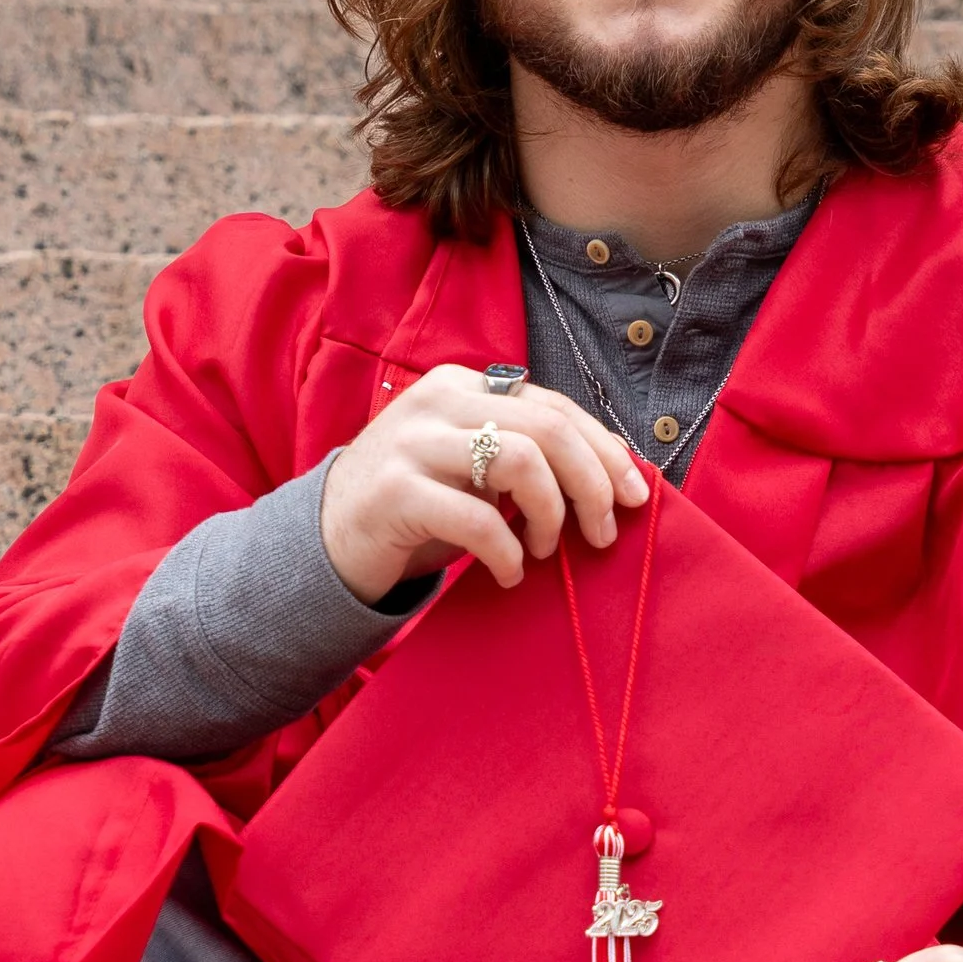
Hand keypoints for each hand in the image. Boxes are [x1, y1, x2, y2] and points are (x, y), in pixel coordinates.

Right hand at [319, 362, 649, 603]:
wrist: (327, 541)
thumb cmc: (415, 508)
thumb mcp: (472, 469)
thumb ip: (525, 457)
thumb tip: (612, 479)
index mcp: (464, 387)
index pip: (555, 407)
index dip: (605, 450)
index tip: (636, 495)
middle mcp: (439, 403)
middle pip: (547, 430)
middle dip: (592, 484)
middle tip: (602, 534)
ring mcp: (413, 443)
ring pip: (520, 462)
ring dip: (550, 516)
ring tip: (545, 551)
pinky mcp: (395, 492)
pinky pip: (478, 519)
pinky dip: (508, 554)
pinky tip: (508, 574)